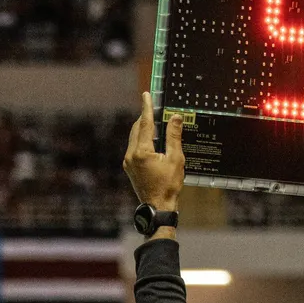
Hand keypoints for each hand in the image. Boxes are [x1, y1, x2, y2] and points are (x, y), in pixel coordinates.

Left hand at [124, 91, 184, 212]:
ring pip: (134, 138)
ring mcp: (128, 162)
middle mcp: (131, 155)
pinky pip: (134, 147)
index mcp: (142, 152)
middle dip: (146, 117)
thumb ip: (174, 137)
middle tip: (155, 107)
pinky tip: (152, 140)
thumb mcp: (175, 159)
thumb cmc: (169, 185)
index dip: (147, 108)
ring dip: (144, 129)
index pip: (145, 124)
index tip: (146, 95)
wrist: (158, 207)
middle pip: (137, 129)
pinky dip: (142, 140)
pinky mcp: (129, 168)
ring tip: (156, 122)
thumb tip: (175, 117)